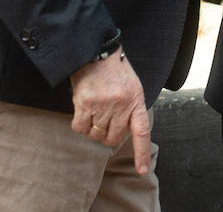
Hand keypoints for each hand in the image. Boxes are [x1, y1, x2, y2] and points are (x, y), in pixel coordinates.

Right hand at [70, 50, 151, 173]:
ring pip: (96, 135)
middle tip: (105, 120)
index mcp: (136, 100)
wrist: (95, 52)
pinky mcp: (85, 104)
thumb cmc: (115, 71)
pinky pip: (80, 128)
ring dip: (93, 129)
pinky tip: (82, 111)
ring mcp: (103, 105)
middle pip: (113, 138)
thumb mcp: (132, 88)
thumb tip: (122, 133)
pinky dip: (80, 125)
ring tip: (94, 111)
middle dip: (108, 134)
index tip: (142, 170)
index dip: (141, 152)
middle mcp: (121, 105)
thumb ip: (131, 109)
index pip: (142, 131)